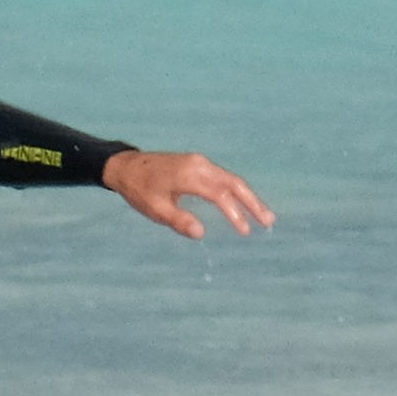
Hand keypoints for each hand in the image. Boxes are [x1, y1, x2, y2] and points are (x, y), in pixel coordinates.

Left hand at [104, 149, 272, 239]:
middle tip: (269, 222)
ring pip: (231, 179)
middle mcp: (199, 165)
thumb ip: (178, 221)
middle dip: (253, 202)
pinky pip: (223, 177)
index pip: (219, 194)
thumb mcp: (155, 209)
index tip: (244, 231)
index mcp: (189, 175)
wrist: (127, 166)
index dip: (234, 213)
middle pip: (233, 183)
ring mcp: (200, 162)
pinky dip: (237, 191)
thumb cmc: (140, 190)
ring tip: (264, 217)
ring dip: (248, 197)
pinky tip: (244, 204)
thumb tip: (201, 234)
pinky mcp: (199, 164)